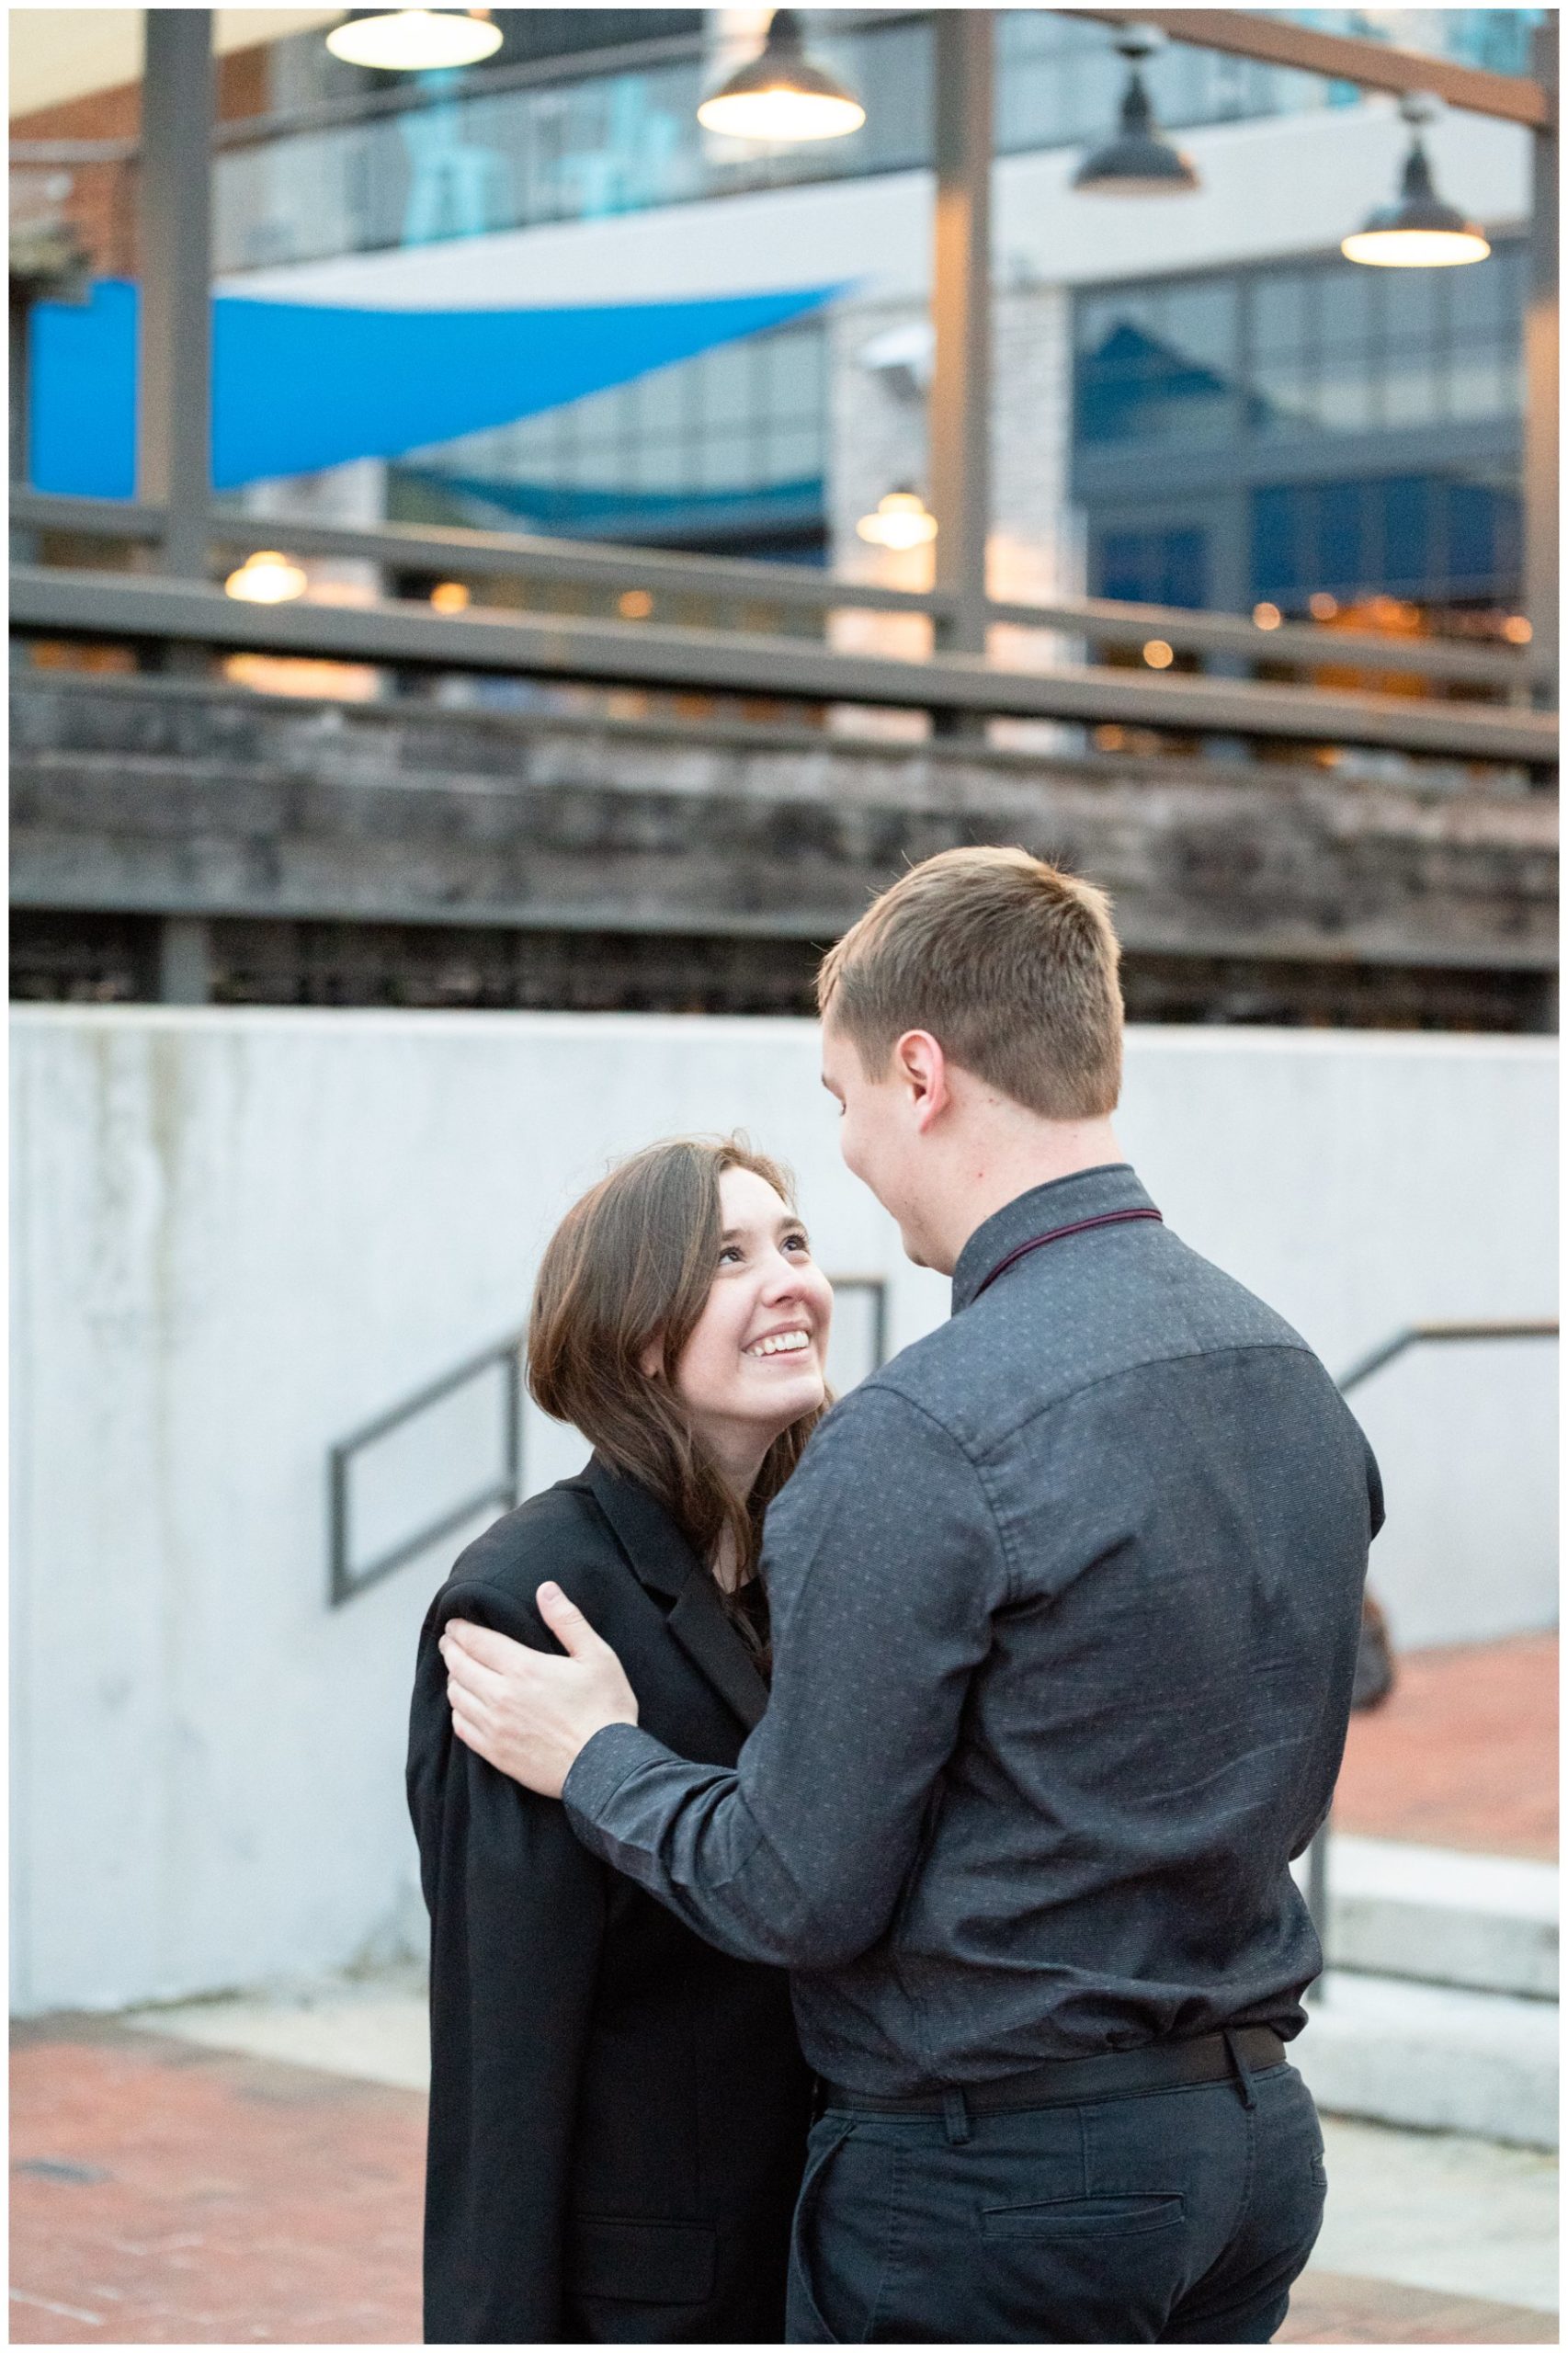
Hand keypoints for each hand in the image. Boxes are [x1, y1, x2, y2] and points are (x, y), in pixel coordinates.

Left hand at [440, 1586, 637, 1797]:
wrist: (606, 1768)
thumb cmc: (606, 1710)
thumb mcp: (597, 1656)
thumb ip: (567, 1620)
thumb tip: (546, 1589)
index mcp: (523, 1668)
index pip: (476, 1641)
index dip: (460, 1630)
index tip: (454, 1624)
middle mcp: (501, 1696)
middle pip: (460, 1666)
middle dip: (451, 1649)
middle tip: (449, 1642)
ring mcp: (495, 1728)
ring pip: (457, 1696)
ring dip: (453, 1679)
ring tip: (457, 1670)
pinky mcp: (496, 1754)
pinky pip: (462, 1728)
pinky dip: (457, 1712)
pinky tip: (463, 1706)